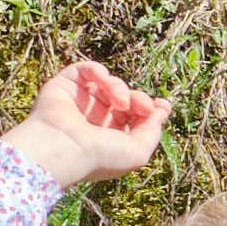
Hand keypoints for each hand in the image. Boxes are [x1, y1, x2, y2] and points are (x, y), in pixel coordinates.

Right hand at [6, 59, 168, 189]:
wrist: (64, 148)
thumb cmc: (100, 156)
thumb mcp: (138, 151)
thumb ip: (153, 131)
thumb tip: (162, 111)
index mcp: (110, 136)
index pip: (135, 116)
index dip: (150, 108)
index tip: (162, 105)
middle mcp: (94, 119)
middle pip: (126, 98)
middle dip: (139, 99)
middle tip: (141, 106)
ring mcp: (79, 102)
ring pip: (109, 84)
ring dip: (120, 88)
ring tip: (120, 103)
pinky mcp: (64, 86)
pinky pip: (86, 70)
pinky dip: (99, 72)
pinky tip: (104, 81)